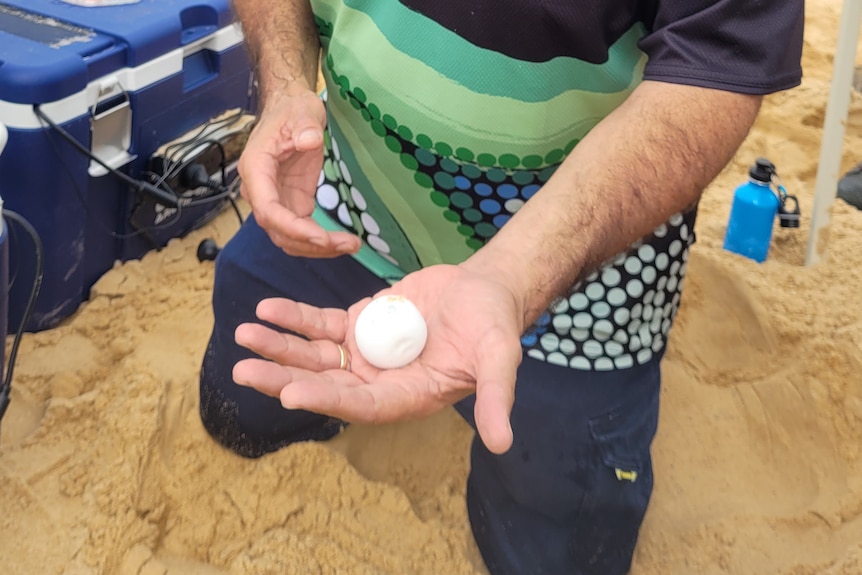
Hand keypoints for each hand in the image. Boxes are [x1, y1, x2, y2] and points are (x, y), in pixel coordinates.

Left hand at [232, 264, 524, 453]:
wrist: (483, 290)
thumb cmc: (493, 325)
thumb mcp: (499, 359)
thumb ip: (495, 398)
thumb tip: (503, 444)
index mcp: (407, 398)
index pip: (360, 406)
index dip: (326, 399)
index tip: (290, 392)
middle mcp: (379, 382)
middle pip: (325, 384)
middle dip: (283, 377)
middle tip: (243, 371)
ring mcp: (364, 354)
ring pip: (314, 356)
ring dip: (279, 347)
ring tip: (245, 334)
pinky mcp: (357, 325)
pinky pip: (320, 325)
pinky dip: (295, 319)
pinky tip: (268, 310)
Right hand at [238, 89, 361, 256]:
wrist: (291, 111)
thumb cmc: (292, 110)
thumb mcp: (302, 110)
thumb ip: (304, 126)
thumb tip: (309, 140)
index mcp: (256, 169)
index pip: (268, 210)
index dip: (292, 228)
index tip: (321, 237)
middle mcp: (260, 191)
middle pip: (279, 231)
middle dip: (312, 244)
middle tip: (348, 244)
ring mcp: (276, 200)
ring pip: (289, 238)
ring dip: (317, 248)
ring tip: (351, 245)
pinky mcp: (292, 203)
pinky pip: (301, 232)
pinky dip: (319, 242)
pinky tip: (342, 241)